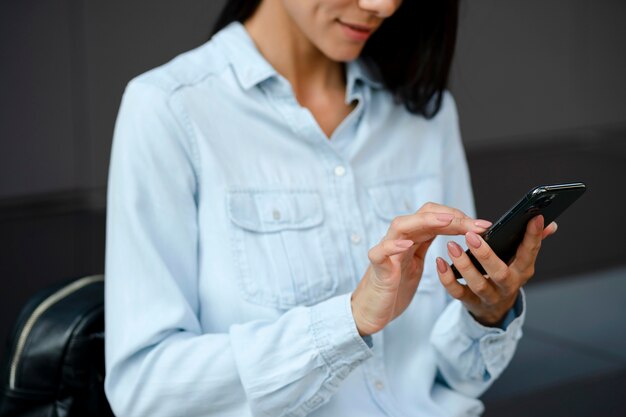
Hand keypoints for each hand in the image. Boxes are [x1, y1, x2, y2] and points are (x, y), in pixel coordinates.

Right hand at [351, 203, 492, 336]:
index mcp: (411, 240)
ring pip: (401, 225)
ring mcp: (386, 252)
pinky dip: (392, 245)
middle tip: (475, 224)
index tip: (482, 226)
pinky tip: (406, 244)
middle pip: (421, 216)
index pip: (434, 218)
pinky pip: (380, 252)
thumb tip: (451, 235)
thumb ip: (426, 246)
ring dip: (425, 221)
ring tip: (447, 221)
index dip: (458, 218)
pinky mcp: (377, 269)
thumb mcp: (415, 264)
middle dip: (450, 216)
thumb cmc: (393, 288)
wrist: (369, 311)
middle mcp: (398, 241)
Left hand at [435, 215, 557, 326]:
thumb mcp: (520, 261)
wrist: (494, 309)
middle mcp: (508, 285)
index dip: (533, 236)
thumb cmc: (505, 276)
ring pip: (477, 283)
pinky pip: (457, 292)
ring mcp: (489, 296)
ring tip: (451, 245)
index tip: (533, 218)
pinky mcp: (470, 302)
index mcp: (522, 270)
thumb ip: (532, 242)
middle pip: (499, 272)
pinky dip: (447, 278)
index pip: (530, 252)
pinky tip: (439, 262)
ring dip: (464, 265)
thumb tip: (551, 224)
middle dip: (486, 254)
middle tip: (471, 235)